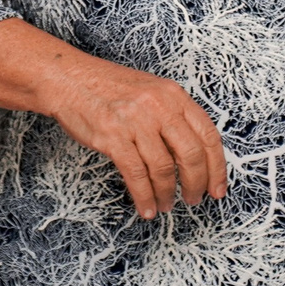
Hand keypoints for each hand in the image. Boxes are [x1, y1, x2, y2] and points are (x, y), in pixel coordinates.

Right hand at [39, 45, 227, 220]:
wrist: (67, 79)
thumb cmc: (107, 88)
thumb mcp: (150, 91)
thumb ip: (172, 117)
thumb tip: (193, 157)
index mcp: (173, 94)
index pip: (208, 135)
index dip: (217, 167)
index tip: (217, 188)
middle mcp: (157, 106)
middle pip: (190, 155)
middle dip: (196, 184)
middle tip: (193, 199)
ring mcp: (134, 121)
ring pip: (163, 168)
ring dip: (167, 194)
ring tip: (165, 204)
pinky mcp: (112, 136)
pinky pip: (135, 175)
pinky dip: (144, 196)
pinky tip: (146, 206)